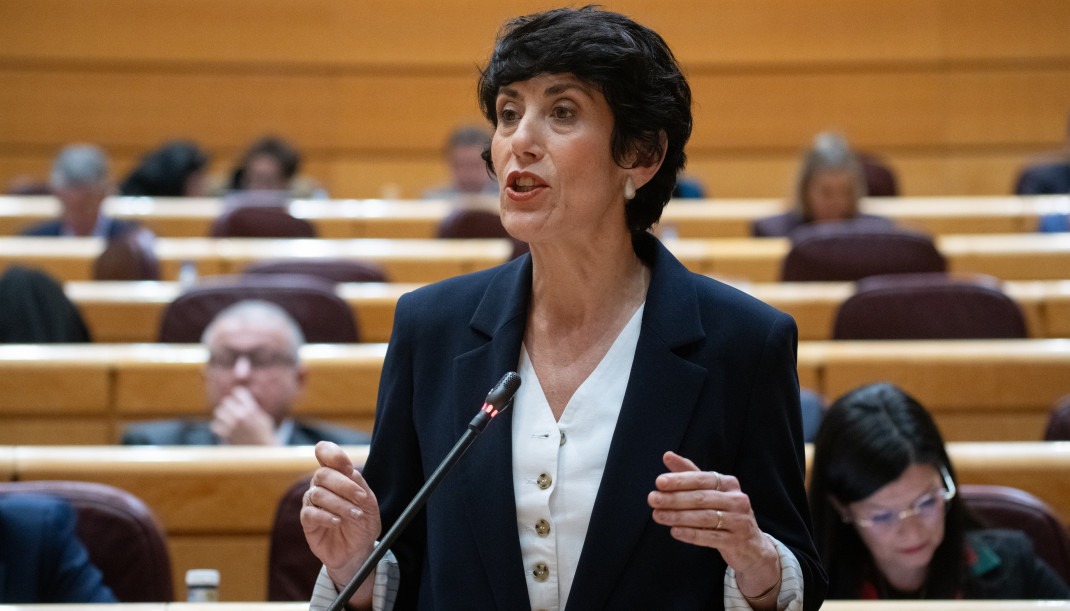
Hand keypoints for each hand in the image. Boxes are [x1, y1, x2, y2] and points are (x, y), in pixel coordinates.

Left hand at [209, 386, 276, 444]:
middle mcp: (241, 417)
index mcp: (251, 410)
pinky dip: (218, 426)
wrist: (262, 454)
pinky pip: (214, 425)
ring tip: (227, 418)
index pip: (239, 393)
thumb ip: (253, 409)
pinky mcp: (226, 436)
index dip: (238, 394)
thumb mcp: (264, 419)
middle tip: (233, 410)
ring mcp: (232, 426)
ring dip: (222, 414)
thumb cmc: (264, 436)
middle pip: (226, 401)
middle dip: (229, 405)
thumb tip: (242, 400)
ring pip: (218, 412)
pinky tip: (224, 428)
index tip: (239, 397)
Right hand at [301, 441, 380, 604]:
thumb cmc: (363, 522)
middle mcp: (321, 485)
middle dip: (344, 485)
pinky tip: (337, 522)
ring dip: (340, 504)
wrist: (358, 550)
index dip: (333, 455)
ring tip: (355, 516)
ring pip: (318, 494)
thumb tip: (349, 472)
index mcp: (336, 474)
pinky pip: (310, 513)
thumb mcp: (369, 503)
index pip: (324, 452)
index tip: (348, 468)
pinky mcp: (307, 521)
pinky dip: (325, 516)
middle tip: (361, 498)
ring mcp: (312, 502)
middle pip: (322, 474)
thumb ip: (359, 485)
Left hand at [648, 452, 779, 602]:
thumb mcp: (711, 491)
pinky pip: (711, 537)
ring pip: (704, 517)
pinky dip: (691, 534)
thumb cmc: (726, 512)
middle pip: (701, 498)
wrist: (752, 546)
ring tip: (657, 515)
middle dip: (674, 498)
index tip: (659, 482)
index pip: (701, 479)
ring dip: (678, 516)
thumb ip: (689, 474)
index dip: (680, 480)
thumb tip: (667, 455)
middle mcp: (737, 499)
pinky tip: (674, 531)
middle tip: (652, 499)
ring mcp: (739, 521)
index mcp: (729, 484)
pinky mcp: (737, 541)